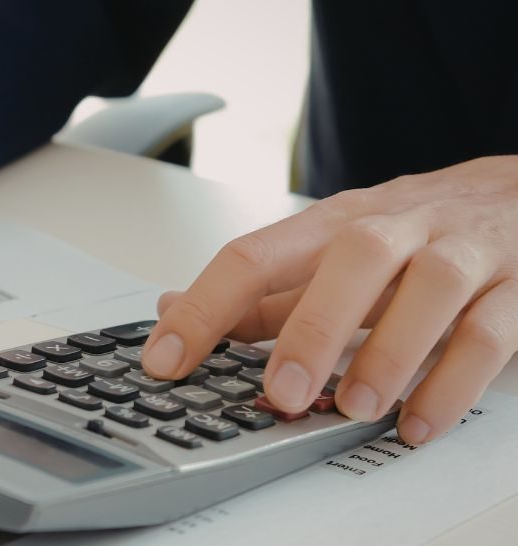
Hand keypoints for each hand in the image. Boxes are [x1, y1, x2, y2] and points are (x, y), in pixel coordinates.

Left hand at [142, 156, 517, 443]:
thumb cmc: (416, 233)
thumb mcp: (332, 253)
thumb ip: (263, 291)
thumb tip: (171, 309)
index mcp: (335, 223)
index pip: (256, 254)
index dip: (205, 306)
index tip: (165, 359)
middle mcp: (399, 227)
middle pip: (354, 258)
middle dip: (313, 327)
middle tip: (280, 392)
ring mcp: (465, 252)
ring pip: (433, 287)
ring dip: (390, 351)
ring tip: (354, 408)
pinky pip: (492, 332)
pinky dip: (456, 383)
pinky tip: (418, 423)